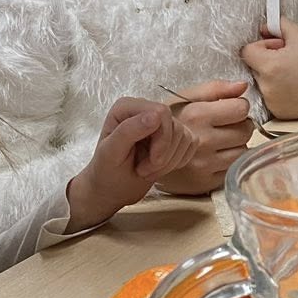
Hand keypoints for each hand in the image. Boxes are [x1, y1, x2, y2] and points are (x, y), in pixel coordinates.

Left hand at [64, 95, 197, 229]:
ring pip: (184, 136)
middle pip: (174, 125)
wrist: (112, 189)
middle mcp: (146, 110)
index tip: (149, 162)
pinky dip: (178, 161)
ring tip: (147, 171)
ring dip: (169, 161)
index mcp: (127, 107)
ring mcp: (161, 123)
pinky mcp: (174, 136)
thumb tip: (155, 115)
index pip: (161, 112)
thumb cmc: (106, 172)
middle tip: (144, 170)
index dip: (161, 139)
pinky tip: (160, 168)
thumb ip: (128, 131)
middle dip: (163, 154)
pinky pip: (190, 143)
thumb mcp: (111, 153)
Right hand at [154, 80, 255, 195]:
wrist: (143, 154)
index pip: (241, 109)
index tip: (228, 110)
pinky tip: (214, 157)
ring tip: (220, 141)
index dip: (238, 107)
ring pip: (242, 151)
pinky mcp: (205, 183)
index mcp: (197, 115)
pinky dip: (227, 163)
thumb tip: (243, 86)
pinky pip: (232, 169)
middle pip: (246, 131)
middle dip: (239, 126)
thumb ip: (216, 88)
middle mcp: (202, 141)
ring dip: (236, 145)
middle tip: (225, 126)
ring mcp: (204, 164)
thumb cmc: (170, 121)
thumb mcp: (186, 98)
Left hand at [241, 18, 297, 120]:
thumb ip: (279, 26)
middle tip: (290, 58)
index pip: (247, 52)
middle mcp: (267, 87)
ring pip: (264, 84)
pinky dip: (281, 92)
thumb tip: (266, 27)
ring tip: (296, 73)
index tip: (277, 46)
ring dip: (273, 77)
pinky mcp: (281, 113)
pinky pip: (272, 98)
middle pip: (255, 68)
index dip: (262, 45)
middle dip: (268, 61)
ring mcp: (273, 102)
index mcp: (268, 66)